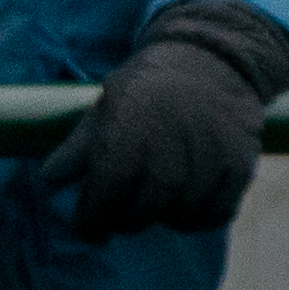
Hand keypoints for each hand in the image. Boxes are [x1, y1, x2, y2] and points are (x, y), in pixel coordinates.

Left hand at [46, 3, 288, 241]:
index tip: (89, 230)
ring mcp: (208, 159)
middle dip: (125, 221)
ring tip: (155, 205)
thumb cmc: (148, 87)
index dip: (92, 222)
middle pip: (141, 213)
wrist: (211, 59)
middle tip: (120, 217)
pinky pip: (216, 213)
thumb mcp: (107, 106)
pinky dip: (198, 217)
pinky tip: (186, 204)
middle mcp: (169, 149)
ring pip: (180, 217)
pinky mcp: (239, 166)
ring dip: (163, 218)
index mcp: (128, 133)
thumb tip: (49, 182)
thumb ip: (79, 147)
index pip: (104, 197)